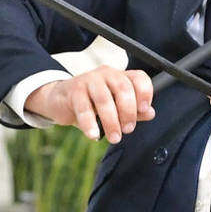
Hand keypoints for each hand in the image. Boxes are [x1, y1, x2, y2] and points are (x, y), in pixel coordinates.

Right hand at [24, 66, 155, 143]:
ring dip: (111, 121)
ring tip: (113, 137)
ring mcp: (88, 80)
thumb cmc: (91, 102)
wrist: (60, 99)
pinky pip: (83, 107)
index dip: (145, 93)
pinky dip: (90, 123)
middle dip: (128, 112)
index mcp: (120, 77)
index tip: (144, 110)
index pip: (139, 78)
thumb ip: (134, 110)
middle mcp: (106, 74)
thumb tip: (150, 113)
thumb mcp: (115, 107)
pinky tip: (93, 134)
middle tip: (127, 129)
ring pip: (104, 99)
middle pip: (123, 88)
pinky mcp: (73, 90)